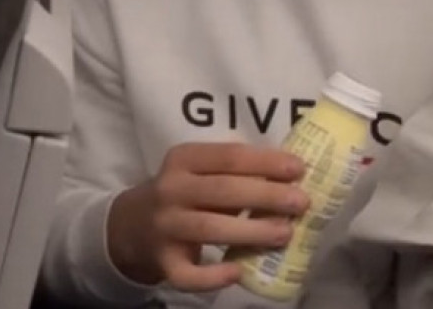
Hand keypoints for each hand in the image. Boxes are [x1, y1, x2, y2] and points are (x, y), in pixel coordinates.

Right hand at [107, 142, 308, 291]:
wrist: (131, 225)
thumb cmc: (185, 193)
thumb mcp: (201, 172)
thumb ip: (237, 172)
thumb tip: (291, 177)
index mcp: (184, 159)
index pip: (229, 156)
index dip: (266, 162)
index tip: (299, 169)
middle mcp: (170, 189)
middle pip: (223, 190)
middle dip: (266, 195)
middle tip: (301, 202)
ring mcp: (164, 226)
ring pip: (209, 229)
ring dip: (251, 231)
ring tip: (285, 233)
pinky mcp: (162, 260)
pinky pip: (187, 274)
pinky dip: (212, 276)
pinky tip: (238, 272)